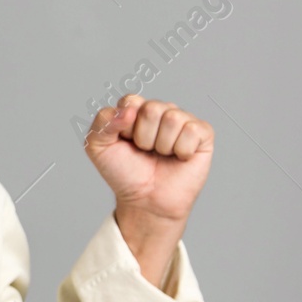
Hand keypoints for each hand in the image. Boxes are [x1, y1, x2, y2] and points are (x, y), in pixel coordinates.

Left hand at [84, 95, 213, 285]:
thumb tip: (128, 111)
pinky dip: (182, 150)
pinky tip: (179, 157)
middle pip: (152, 109)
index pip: (131, 101)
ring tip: (161, 155)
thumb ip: (102, 122)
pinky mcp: (202, 134)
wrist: (145, 201)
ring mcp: (182, 120)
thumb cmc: (124, 173)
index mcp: (135, 109)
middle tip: (145, 151)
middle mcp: (160, 110)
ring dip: (162, 145)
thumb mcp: (98, 147)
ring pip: (172, 119)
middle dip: (144, 137)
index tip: (125, 142)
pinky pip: (192, 130)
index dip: (125, 126)